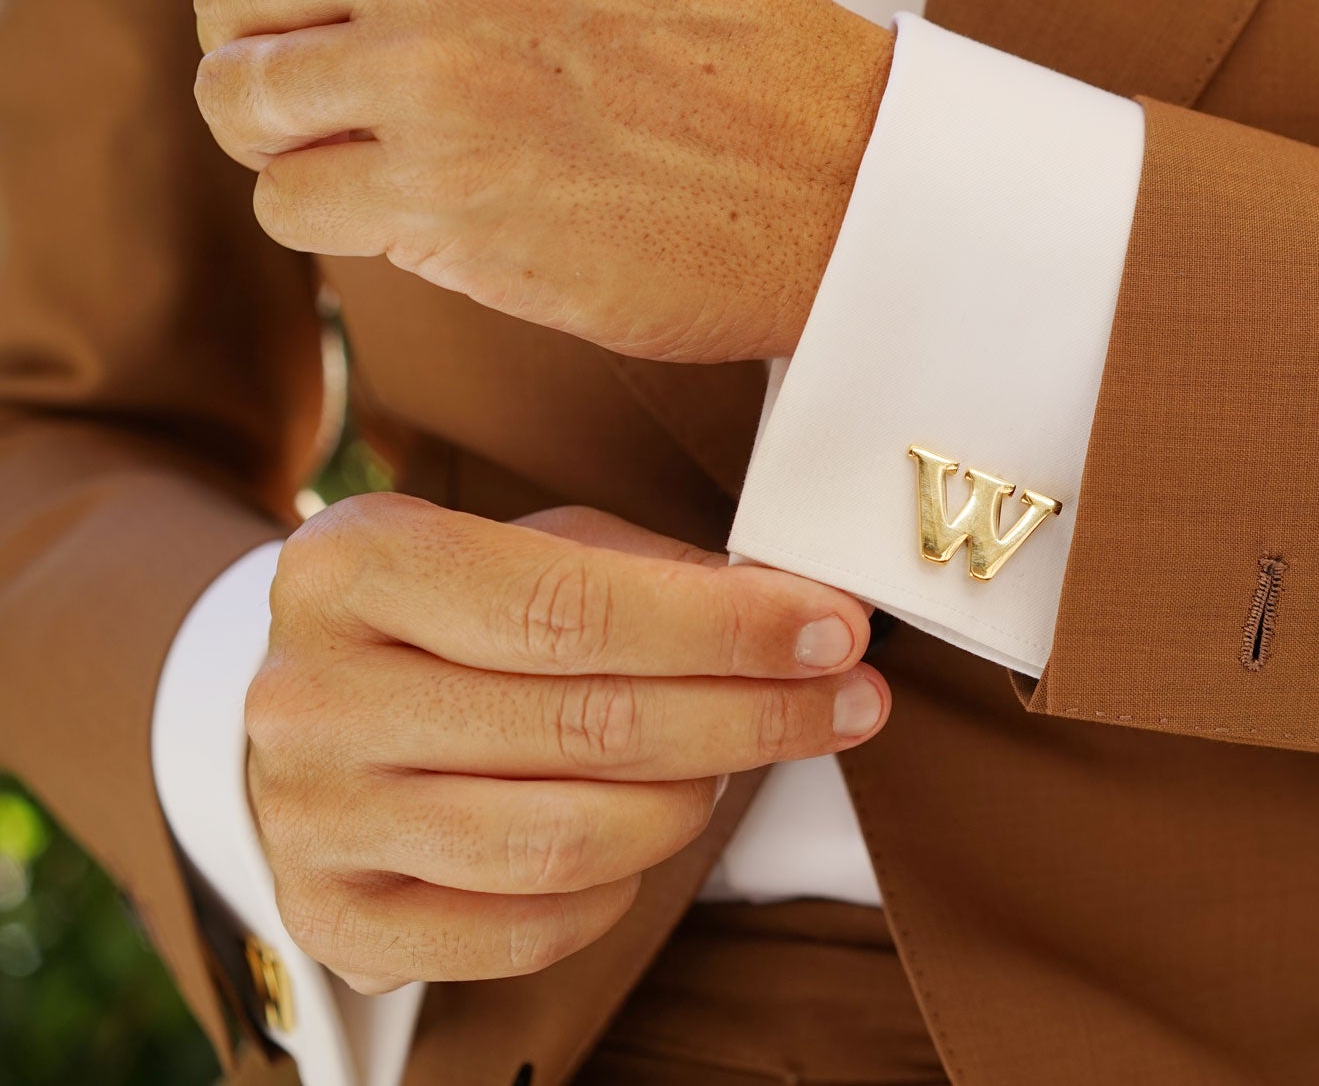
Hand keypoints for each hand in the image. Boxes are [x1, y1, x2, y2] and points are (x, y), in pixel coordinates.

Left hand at [193, 0, 893, 362]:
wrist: (842, 177)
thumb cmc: (736, 61)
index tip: (301, 12)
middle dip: (265, 55)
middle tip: (334, 102)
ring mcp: (428, 74)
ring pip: (239, 99)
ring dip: (285, 141)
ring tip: (363, 160)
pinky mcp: (439, 198)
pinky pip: (288, 204)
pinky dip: (329, 218)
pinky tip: (404, 214)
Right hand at [245, 495, 886, 990]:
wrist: (308, 710)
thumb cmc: (452, 617)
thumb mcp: (531, 547)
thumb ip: (654, 574)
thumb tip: (804, 616)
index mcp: (354, 564)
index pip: (573, 607)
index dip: (727, 627)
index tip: (836, 630)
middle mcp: (310, 693)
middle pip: (587, 724)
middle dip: (753, 714)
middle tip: (852, 702)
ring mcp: (312, 818)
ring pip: (569, 839)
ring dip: (697, 801)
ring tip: (741, 761)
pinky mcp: (336, 921)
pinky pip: (529, 928)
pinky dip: (622, 886)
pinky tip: (654, 830)